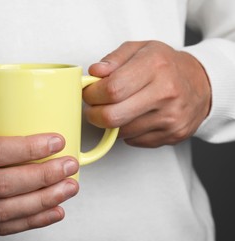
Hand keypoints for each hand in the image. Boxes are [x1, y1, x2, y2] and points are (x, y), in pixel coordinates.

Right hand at [0, 95, 78, 235]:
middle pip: (1, 184)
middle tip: (69, 165)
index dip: (28, 149)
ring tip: (69, 187)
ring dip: (43, 200)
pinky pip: (2, 228)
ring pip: (5, 210)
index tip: (57, 142)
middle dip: (42, 176)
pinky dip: (33, 221)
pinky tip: (55, 210)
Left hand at [83, 40, 210, 147]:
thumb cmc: (166, 65)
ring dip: (111, 123)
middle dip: (94, 114)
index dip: (92, 94)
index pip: (111, 89)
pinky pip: (134, 141)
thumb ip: (114, 58)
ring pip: (121, 132)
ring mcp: (171, 117)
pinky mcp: (173, 135)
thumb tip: (94, 72)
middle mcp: (166, 93)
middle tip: (93, 107)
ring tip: (116, 109)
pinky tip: (134, 117)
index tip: (89, 93)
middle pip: (112, 116)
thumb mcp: (140, 49)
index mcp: (155, 66)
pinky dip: (127, 131)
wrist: (202, 84)